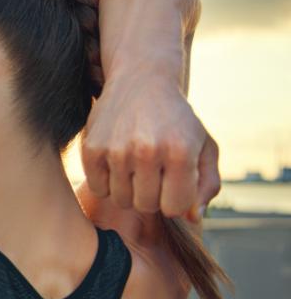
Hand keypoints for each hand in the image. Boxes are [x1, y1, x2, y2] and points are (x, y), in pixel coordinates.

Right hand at [80, 75, 220, 223]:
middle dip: (152, 195)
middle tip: (153, 172)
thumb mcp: (204, 146)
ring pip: (121, 200)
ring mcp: (116, 150)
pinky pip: (98, 189)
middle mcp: (147, 150)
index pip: (174, 208)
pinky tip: (116, 163)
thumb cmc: (177, 120)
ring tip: (134, 167)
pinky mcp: (91, 148)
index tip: (174, 180)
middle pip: (146, 206)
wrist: (141, 80)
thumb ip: (207, 185)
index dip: (175, 198)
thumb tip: (192, 218)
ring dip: (129, 190)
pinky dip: (107, 182)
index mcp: (180, 151)